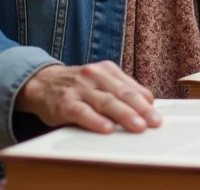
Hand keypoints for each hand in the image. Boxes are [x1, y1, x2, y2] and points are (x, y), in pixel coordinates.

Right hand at [15, 62, 160, 134]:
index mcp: (107, 70)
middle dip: (141, 109)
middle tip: (154, 122)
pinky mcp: (65, 102)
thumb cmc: (76, 87)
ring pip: (106, 102)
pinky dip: (96, 121)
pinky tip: (107, 129)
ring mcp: (80, 88)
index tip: (158, 115)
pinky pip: (82, 112)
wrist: (41, 83)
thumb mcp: (99, 82)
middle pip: (123, 93)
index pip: (131, 87)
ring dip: (124, 115)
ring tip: (138, 126)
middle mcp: (95, 76)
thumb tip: (148, 106)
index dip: (146, 102)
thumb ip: (120, 91)